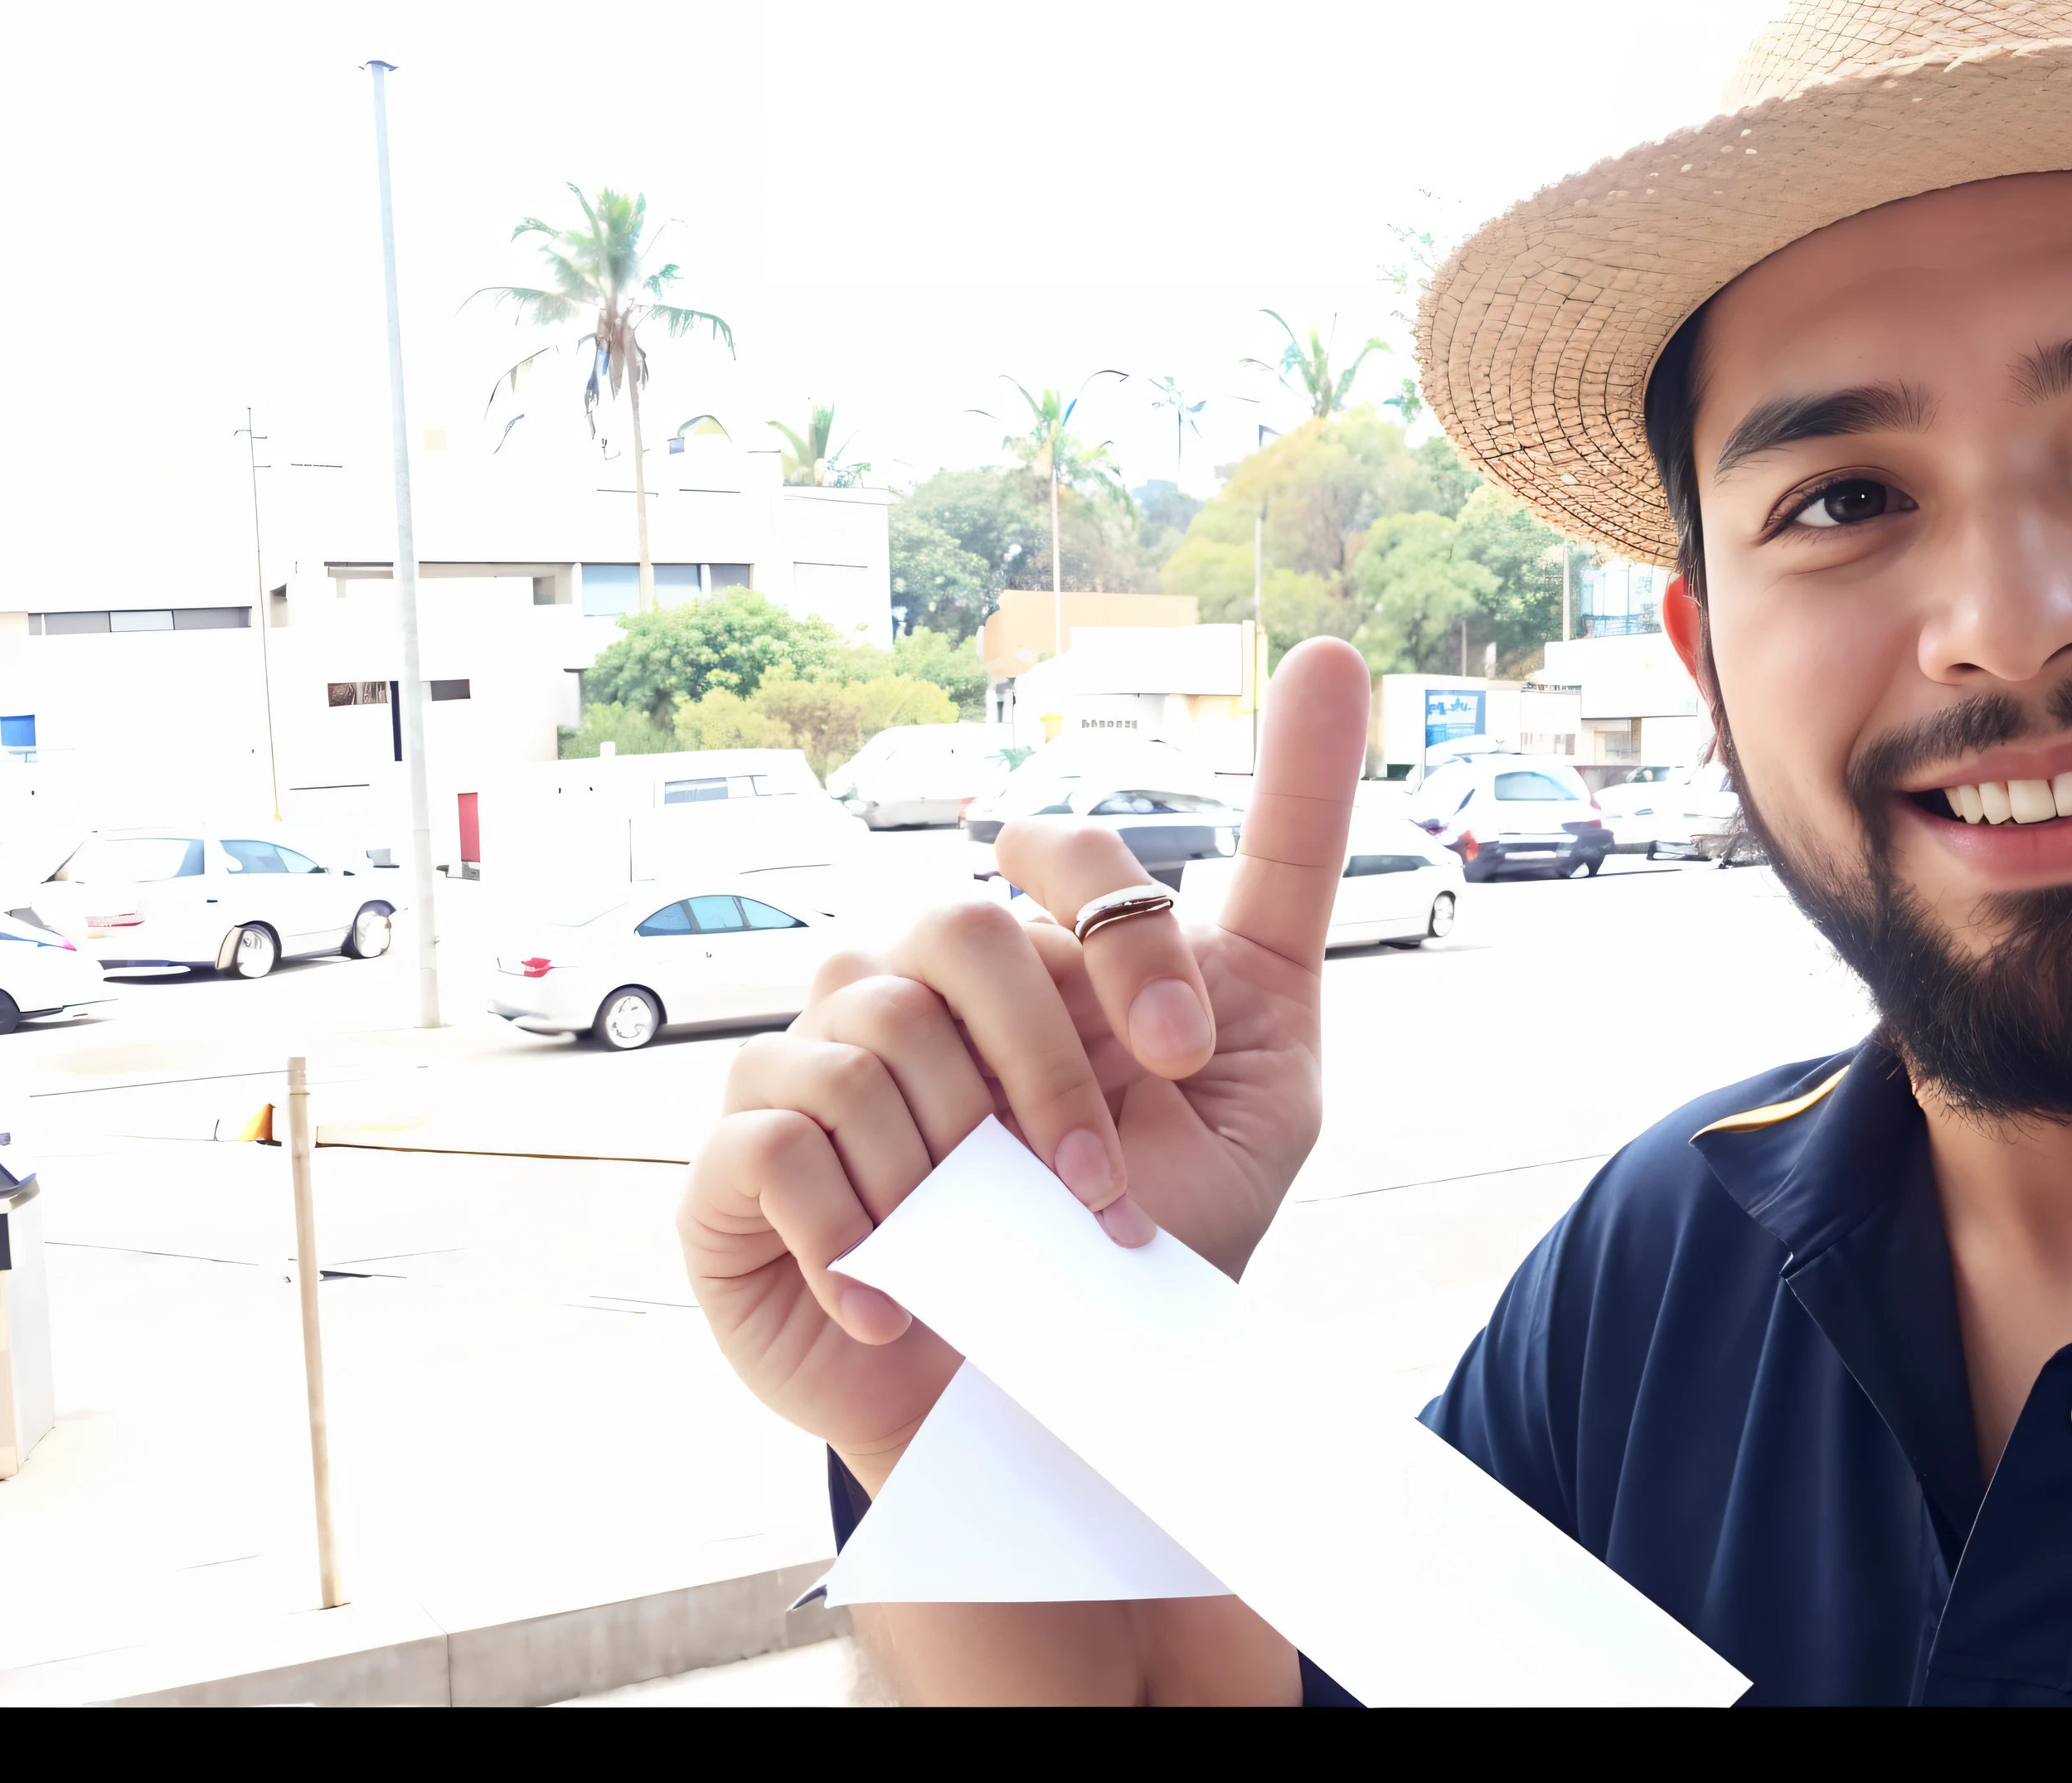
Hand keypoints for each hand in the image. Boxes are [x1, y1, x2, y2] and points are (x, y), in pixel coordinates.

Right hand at [677, 639, 1370, 1486]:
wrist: (1057, 1416)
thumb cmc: (1156, 1248)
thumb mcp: (1270, 1079)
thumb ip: (1290, 882)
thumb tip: (1331, 655)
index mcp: (1038, 961)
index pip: (1058, 853)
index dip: (1129, 933)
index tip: (1189, 1048)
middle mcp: (919, 986)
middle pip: (957, 927)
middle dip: (1051, 1063)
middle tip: (1100, 1183)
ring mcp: (821, 1062)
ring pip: (874, 1027)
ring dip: (968, 1160)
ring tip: (1006, 1249)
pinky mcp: (740, 1164)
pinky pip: (782, 1131)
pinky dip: (861, 1226)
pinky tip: (906, 1294)